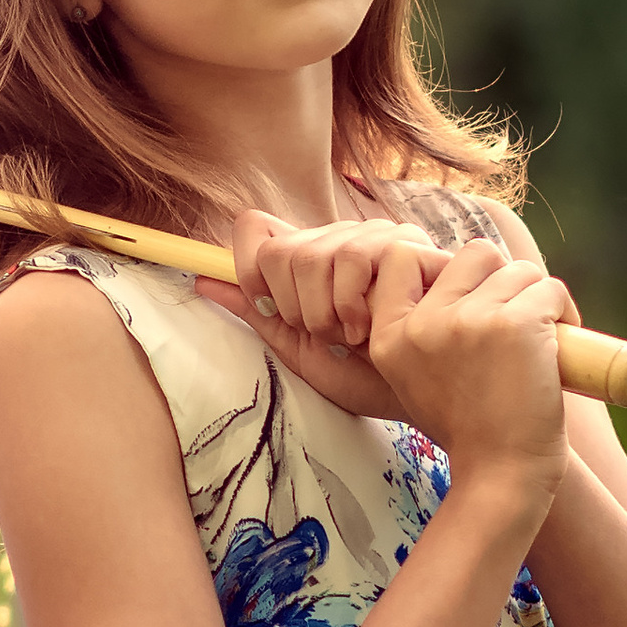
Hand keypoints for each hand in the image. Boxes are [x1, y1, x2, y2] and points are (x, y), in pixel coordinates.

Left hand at [218, 211, 448, 420]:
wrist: (424, 399)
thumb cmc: (368, 376)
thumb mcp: (302, 349)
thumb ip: (258, 313)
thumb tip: (202, 279)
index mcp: (311, 257)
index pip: (254, 228)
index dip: (248, 271)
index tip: (271, 309)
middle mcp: (340, 238)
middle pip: (277, 252)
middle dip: (294, 310)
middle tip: (328, 335)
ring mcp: (375, 237)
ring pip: (313, 256)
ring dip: (326, 315)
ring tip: (354, 336)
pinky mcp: (407, 246)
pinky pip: (353, 259)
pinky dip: (355, 307)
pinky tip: (375, 328)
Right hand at [364, 237, 567, 513]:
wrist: (502, 474)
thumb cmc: (470, 430)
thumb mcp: (416, 377)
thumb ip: (421, 329)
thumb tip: (453, 273)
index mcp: (389, 336)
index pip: (403, 257)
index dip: (441, 267)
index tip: (464, 299)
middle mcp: (422, 323)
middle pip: (472, 254)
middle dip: (501, 280)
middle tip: (513, 321)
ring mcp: (467, 321)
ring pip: (519, 270)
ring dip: (538, 297)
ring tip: (540, 339)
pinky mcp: (515, 324)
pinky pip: (551, 289)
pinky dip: (565, 311)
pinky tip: (561, 343)